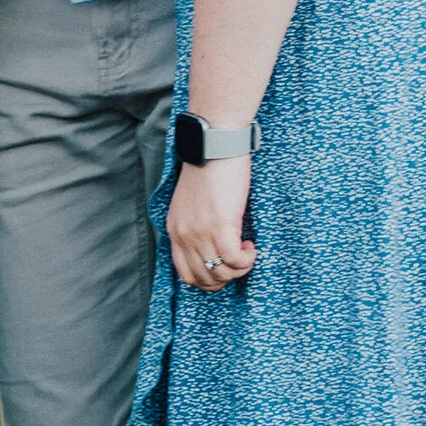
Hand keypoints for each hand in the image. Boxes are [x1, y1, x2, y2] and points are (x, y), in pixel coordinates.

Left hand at [169, 157, 254, 292]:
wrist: (214, 146)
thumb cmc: (208, 169)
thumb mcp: (191, 203)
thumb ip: (194, 225)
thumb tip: (212, 246)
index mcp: (174, 230)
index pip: (185, 274)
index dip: (208, 279)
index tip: (224, 268)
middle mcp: (183, 235)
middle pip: (202, 278)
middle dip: (225, 278)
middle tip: (238, 263)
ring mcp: (200, 232)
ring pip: (220, 272)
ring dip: (239, 269)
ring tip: (246, 252)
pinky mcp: (220, 226)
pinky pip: (234, 260)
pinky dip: (246, 260)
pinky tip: (250, 247)